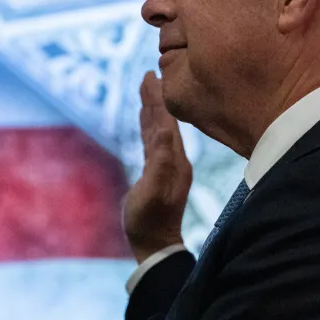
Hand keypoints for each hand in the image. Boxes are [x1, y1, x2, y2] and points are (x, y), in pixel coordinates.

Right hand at [122, 71, 192, 262]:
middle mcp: (174, 159)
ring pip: (158, 129)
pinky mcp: (157, 173)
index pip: (167, 121)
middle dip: (155, 97)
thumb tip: (166, 131)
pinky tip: (144, 120)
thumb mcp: (152, 191)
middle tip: (148, 74)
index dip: (158, 98)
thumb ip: (159, 162)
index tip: (150, 75)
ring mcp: (166, 166)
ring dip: (152, 109)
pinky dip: (148, 126)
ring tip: (146, 89)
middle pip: (164, 120)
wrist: (155, 245)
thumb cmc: (149, 221)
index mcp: (175, 159)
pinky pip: (152, 142)